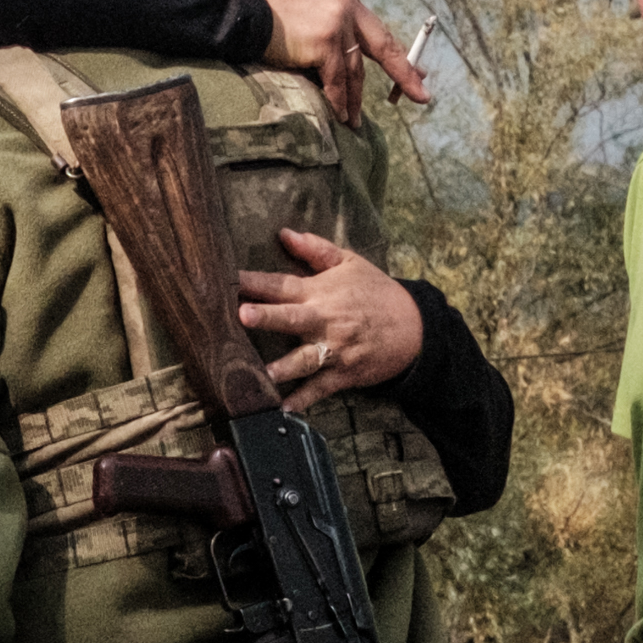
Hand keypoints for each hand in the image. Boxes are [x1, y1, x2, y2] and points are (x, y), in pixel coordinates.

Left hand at [238, 228, 422, 395]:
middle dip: (267, 317)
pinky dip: (304, 399)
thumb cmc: (377, 293)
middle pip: (290, 318)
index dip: (254, 282)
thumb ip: (315, 249)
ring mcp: (334, 349)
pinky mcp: (344, 373)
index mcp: (320, 292)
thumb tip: (284, 233)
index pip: (281, 284)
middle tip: (243, 315)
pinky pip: (321, 388)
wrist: (415, 327)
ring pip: (305, 358)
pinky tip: (285, 409)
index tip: (228, 280)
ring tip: (262, 373)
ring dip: (284, 366)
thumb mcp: (350, 263)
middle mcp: (324, 320)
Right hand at [260, 0, 433, 112]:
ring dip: (354, 100)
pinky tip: (341, 116)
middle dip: (403, 75)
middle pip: (383, 48)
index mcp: (346, 0)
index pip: (380, 33)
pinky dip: (339, 101)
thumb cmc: (271, 27)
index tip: (420, 73)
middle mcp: (346, 6)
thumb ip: (337, 40)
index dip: (400, 56)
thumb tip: (356, 72)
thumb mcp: (312, 24)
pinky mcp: (324, 41)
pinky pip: (337, 80)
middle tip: (422, 96)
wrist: (241, 20)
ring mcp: (336, 22)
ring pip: (354, 71)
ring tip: (354, 122)